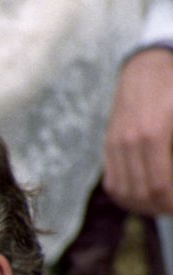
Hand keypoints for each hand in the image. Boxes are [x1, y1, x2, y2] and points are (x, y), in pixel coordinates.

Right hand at [104, 47, 172, 214]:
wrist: (145, 67)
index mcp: (153, 133)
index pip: (159, 186)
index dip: (171, 203)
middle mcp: (129, 142)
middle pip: (141, 194)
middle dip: (161, 208)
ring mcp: (115, 144)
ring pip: (123, 192)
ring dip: (142, 206)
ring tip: (159, 207)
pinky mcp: (108, 146)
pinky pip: (112, 182)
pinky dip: (126, 196)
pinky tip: (141, 198)